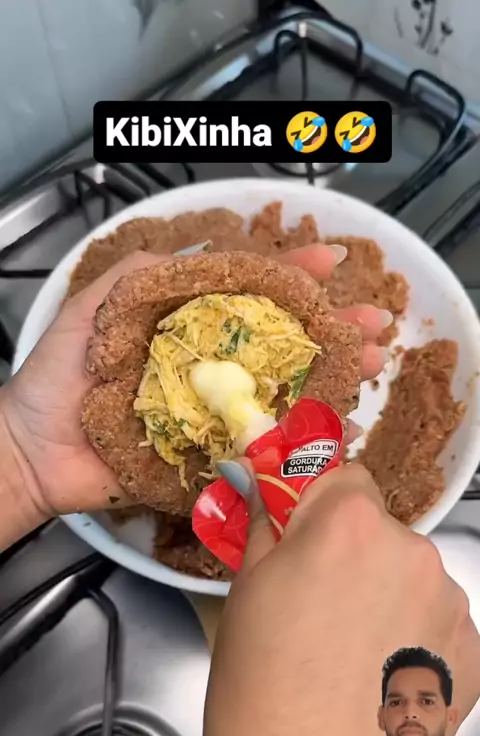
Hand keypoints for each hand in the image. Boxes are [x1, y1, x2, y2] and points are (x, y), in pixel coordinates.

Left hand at [1, 244, 389, 520]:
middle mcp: (212, 366)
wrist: (34, 447)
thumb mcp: (98, 305)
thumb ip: (146, 272)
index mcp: (190, 326)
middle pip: (284, 342)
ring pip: (286, 391)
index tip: (332, 262)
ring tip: (375, 365)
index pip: (251, 293)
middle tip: (376, 324)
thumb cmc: (60, 374)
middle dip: (334, 329)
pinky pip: (264, 446)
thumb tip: (205, 245)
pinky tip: (340, 427)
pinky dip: (304, 439)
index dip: (292, 275)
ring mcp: (215, 412)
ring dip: (335, 377)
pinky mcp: (211, 455)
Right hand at [198, 463, 479, 735]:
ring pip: (411, 575)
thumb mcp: (249, 585)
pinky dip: (412, 636)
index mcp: (351, 525)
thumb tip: (264, 481)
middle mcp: (412, 554)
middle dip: (354, 553)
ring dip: (387, 595)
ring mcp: (449, 605)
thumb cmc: (260, 680)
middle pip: (382, 530)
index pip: (347, 476)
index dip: (322, 503)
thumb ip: (268, 521)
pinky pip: (436, 620)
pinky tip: (377, 672)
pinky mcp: (469, 652)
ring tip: (349, 648)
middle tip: (318, 602)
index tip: (307, 532)